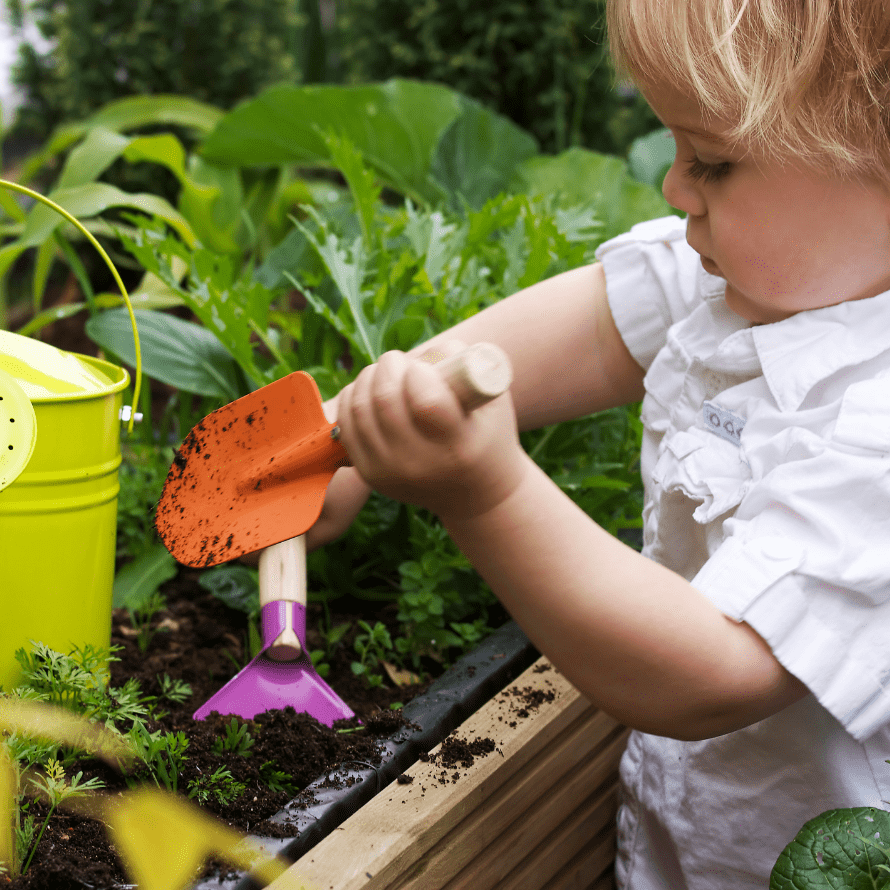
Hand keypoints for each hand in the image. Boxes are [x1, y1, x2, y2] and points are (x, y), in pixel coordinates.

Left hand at [335, 342, 526, 520]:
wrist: (473, 493)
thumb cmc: (486, 434)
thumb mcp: (491, 398)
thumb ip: (463, 363)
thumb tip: (420, 355)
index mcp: (458, 446)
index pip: (426, 401)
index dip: (418, 372)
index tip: (423, 368)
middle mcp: (420, 464)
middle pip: (384, 400)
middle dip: (388, 366)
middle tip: (398, 362)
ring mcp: (389, 472)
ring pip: (359, 409)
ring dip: (367, 378)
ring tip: (385, 374)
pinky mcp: (369, 473)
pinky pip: (346, 425)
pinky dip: (351, 398)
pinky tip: (368, 391)